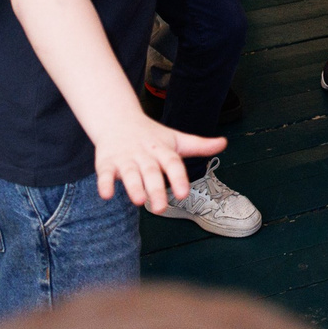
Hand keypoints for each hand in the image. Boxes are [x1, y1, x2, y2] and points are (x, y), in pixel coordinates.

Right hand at [92, 115, 225, 212]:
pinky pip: (104, 174)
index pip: (172, 163)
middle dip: (156, 189)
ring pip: (129, 174)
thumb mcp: (176, 140)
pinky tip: (106, 195)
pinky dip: (105, 183)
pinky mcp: (106, 163)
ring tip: (138, 200)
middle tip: (161, 209)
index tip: (183, 193)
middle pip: (151, 172)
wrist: (118, 119)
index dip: (178, 177)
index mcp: (162, 150)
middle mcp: (144, 155)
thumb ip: (199, 145)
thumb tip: (224, 143)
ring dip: (133, 186)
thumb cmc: (152, 136)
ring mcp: (124, 159)